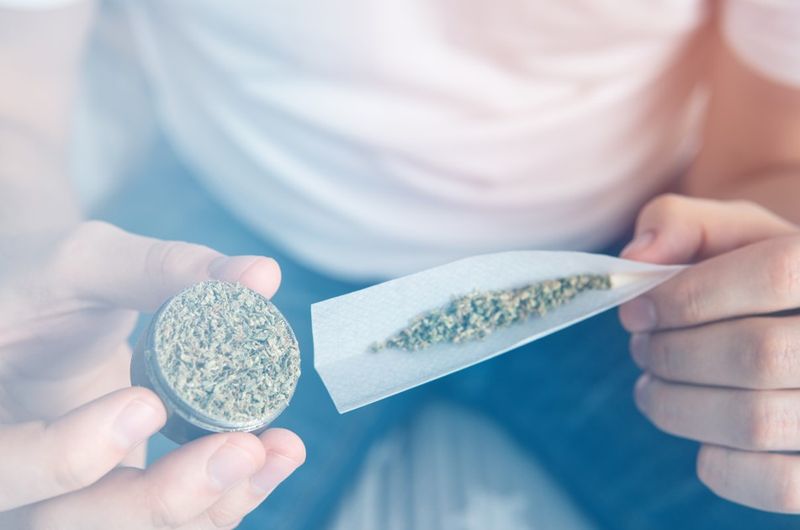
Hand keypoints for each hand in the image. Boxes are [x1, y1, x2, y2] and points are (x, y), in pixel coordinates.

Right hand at [0, 221, 304, 528]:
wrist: (38, 316)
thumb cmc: (47, 282)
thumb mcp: (87, 264)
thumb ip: (163, 270)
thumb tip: (261, 275)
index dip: (64, 457)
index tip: (146, 406)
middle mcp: (11, 477)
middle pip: (64, 525)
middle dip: (160, 501)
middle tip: (239, 450)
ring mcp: (59, 499)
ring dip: (209, 506)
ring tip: (277, 450)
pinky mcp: (109, 501)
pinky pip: (164, 523)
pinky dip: (223, 501)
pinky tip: (274, 456)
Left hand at [618, 194, 799, 512]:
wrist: (796, 322)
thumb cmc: (759, 271)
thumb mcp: (730, 231)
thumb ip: (680, 222)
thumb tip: (636, 257)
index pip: (776, 273)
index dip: (689, 295)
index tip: (635, 311)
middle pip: (756, 354)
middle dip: (673, 354)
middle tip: (642, 351)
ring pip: (756, 420)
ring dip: (677, 406)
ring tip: (651, 389)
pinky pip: (777, 483)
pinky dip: (720, 466)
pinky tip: (701, 438)